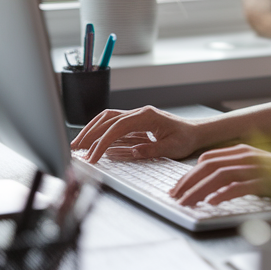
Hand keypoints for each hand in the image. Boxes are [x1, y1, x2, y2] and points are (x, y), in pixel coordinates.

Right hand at [70, 106, 202, 163]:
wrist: (196, 131)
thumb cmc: (186, 139)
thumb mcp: (172, 148)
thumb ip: (152, 150)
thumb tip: (132, 152)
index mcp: (147, 116)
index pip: (117, 128)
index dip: (101, 142)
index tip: (92, 157)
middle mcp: (139, 112)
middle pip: (107, 119)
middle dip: (89, 134)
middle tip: (74, 148)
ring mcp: (136, 115)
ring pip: (107, 118)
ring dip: (91, 129)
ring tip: (78, 144)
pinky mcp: (135, 121)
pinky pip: (113, 122)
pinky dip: (100, 130)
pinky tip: (92, 140)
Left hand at [168, 144, 270, 206]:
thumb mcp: (256, 170)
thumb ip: (237, 173)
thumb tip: (212, 188)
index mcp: (242, 151)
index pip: (207, 159)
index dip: (189, 173)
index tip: (178, 188)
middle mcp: (246, 155)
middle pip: (208, 166)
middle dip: (187, 182)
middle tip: (175, 198)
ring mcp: (257, 167)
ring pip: (219, 175)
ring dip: (199, 190)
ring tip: (187, 203)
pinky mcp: (266, 181)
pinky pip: (240, 186)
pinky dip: (223, 194)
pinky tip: (212, 203)